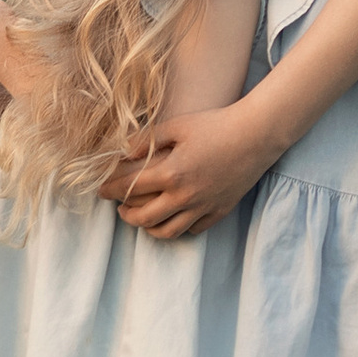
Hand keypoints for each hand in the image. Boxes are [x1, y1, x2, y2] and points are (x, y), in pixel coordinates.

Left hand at [115, 104, 275, 240]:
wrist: (256, 135)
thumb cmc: (216, 124)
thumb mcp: (177, 125)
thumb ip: (146, 140)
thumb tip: (121, 152)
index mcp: (171, 174)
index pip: (129, 188)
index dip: (110, 190)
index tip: (101, 190)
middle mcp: (185, 196)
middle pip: (144, 219)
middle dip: (126, 215)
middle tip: (119, 208)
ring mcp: (203, 207)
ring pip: (167, 232)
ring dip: (149, 228)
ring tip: (143, 218)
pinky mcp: (219, 211)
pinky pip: (193, 229)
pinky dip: (178, 227)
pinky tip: (174, 216)